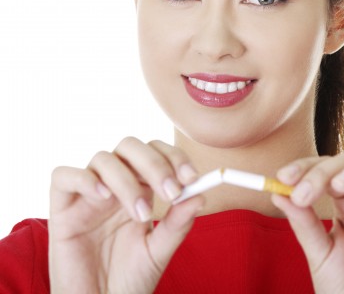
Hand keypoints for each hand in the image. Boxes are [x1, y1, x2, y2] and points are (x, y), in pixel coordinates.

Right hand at [49, 137, 203, 293]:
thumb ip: (178, 223)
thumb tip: (201, 195)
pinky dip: (84, 178)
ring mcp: (88, 194)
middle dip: (155, 164)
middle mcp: (115, 183)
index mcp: (140, 187)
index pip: (156, 152)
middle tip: (171, 192)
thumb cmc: (129, 279)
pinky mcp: (61, 209)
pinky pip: (63, 176)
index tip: (192, 177)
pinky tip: (103, 197)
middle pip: (130, 146)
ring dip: (126, 181)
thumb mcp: (159, 250)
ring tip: (141, 215)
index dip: (174, 157)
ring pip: (103, 158)